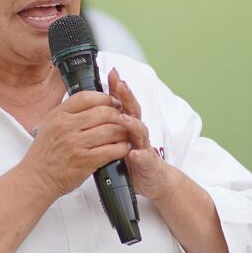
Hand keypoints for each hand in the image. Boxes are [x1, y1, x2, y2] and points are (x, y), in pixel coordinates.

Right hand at [22, 91, 129, 199]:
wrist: (37, 178)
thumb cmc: (45, 154)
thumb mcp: (50, 125)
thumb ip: (69, 112)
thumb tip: (93, 101)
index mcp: (59, 115)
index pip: (87, 97)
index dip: (105, 98)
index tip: (113, 102)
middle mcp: (67, 126)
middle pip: (103, 112)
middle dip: (118, 115)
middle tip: (124, 119)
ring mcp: (76, 144)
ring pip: (110, 130)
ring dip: (122, 132)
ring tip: (124, 135)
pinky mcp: (85, 160)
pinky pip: (111, 150)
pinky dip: (121, 148)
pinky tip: (122, 148)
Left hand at [107, 68, 175, 200]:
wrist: (152, 179)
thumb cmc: (132, 158)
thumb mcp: (119, 136)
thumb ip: (111, 120)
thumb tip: (99, 101)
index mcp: (129, 125)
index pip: (123, 102)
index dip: (118, 88)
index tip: (112, 73)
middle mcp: (137, 132)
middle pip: (134, 110)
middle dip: (127, 97)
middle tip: (120, 85)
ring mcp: (144, 147)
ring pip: (141, 132)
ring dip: (133, 124)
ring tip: (124, 118)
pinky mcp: (149, 164)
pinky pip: (146, 159)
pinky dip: (141, 156)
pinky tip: (135, 154)